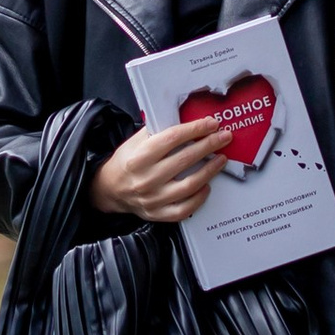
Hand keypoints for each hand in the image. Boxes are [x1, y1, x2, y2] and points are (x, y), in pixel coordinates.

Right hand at [90, 118, 230, 221]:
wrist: (110, 189)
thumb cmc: (127, 161)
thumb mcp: (136, 141)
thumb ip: (158, 131)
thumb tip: (188, 121)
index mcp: (139, 157)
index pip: (172, 138)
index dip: (195, 129)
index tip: (211, 123)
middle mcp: (146, 178)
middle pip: (185, 159)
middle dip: (209, 145)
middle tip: (224, 137)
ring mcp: (152, 198)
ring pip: (189, 185)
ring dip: (210, 170)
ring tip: (221, 159)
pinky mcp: (157, 213)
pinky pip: (184, 209)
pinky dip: (199, 198)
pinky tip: (207, 186)